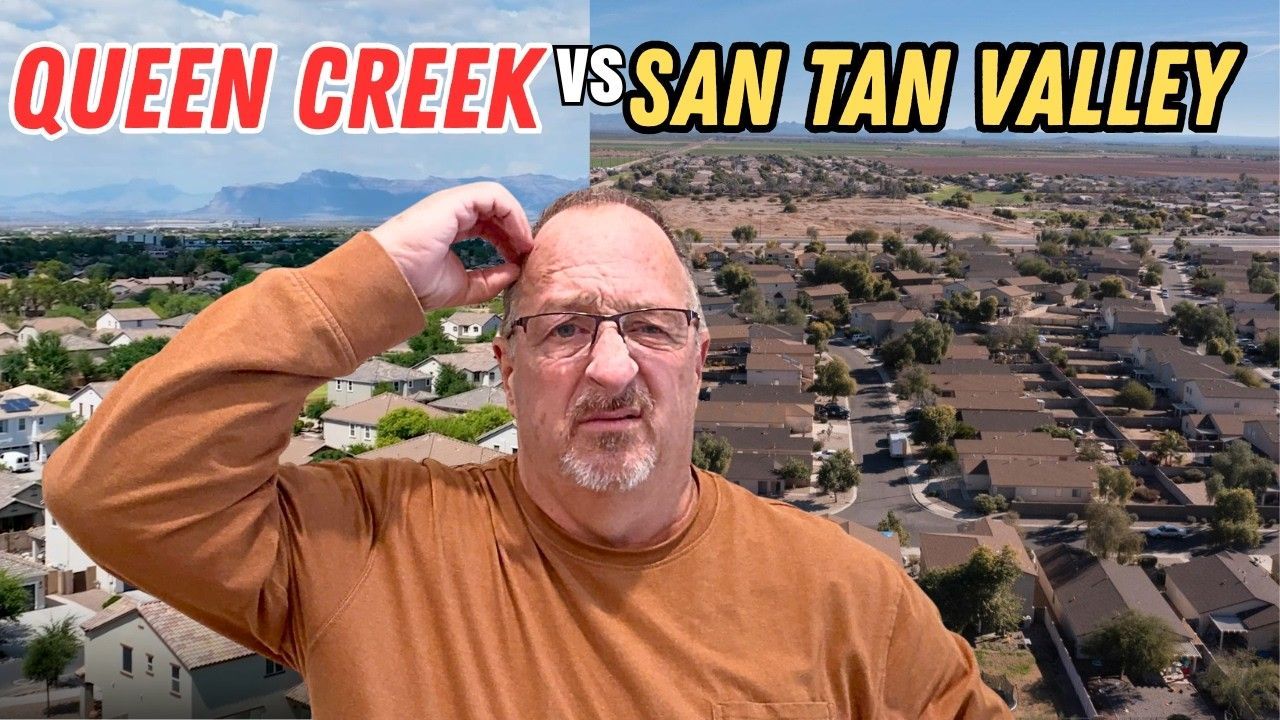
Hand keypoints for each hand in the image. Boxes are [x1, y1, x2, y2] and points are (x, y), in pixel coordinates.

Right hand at [369, 182, 533, 309]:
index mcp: (451, 227)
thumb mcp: (464, 286)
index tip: (519, 260)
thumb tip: (516, 270)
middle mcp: (452, 211)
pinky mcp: (455, 200)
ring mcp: (453, 203)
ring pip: (497, 199)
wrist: (393, 279)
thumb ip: (490, 279)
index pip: (488, 224)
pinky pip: (494, 196)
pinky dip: (512, 214)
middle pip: (496, 210)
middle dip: (516, 229)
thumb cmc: (418, 284)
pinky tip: (517, 237)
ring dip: (517, 221)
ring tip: (525, 246)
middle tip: (527, 253)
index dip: (508, 239)